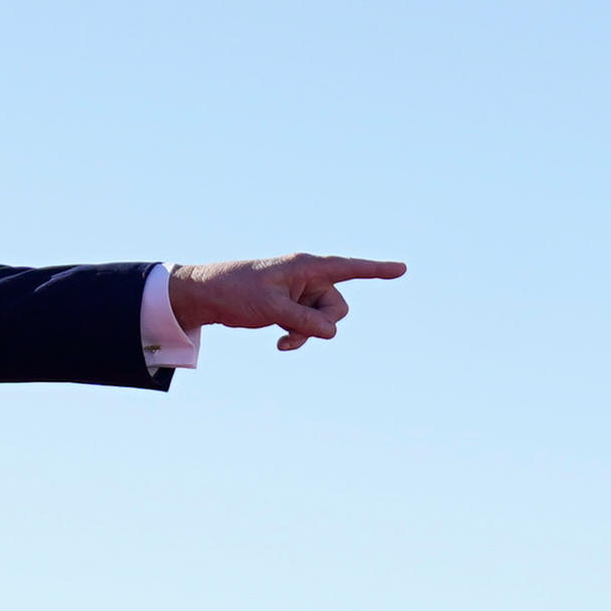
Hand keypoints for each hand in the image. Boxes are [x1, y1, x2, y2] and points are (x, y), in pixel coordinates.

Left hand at [168, 251, 407, 348]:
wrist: (208, 297)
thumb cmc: (236, 292)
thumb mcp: (272, 308)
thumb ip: (304, 321)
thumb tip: (332, 332)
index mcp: (306, 267)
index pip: (349, 268)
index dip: (376, 270)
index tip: (401, 268)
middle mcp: (308, 278)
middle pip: (337, 307)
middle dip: (321, 323)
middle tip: (292, 325)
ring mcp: (302, 293)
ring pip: (324, 320)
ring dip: (307, 333)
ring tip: (281, 334)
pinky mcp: (293, 307)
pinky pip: (310, 326)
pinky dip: (299, 336)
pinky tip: (279, 342)